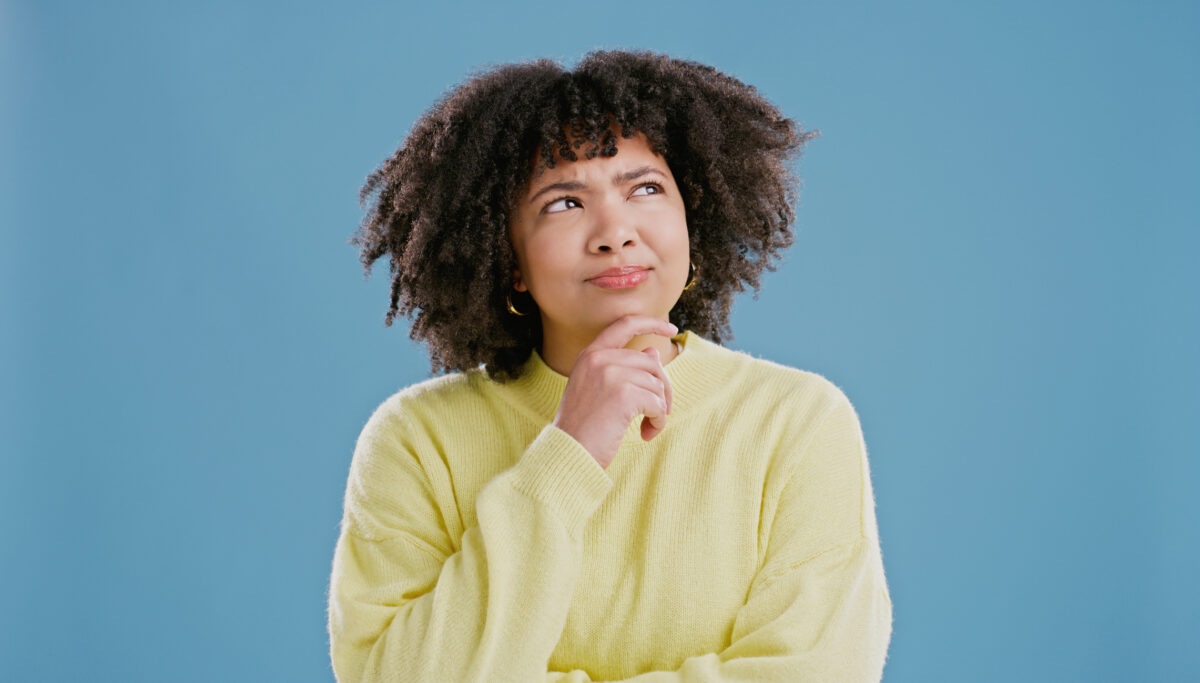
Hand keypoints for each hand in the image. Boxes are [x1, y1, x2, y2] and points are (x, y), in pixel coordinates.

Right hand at [552, 315, 676, 468]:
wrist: (568, 452)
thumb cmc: (583, 426)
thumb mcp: (598, 391)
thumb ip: (623, 369)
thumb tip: (653, 353)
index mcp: (590, 354)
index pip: (625, 324)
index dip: (652, 323)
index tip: (672, 329)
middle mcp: (599, 358)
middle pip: (651, 363)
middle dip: (662, 389)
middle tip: (659, 413)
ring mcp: (611, 374)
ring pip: (657, 384)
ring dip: (659, 410)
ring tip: (647, 427)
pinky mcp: (624, 394)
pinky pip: (658, 403)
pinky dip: (658, 421)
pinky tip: (646, 433)